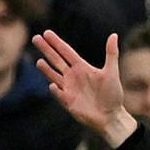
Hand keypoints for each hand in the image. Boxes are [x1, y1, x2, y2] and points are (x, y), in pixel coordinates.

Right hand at [33, 30, 135, 146]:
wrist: (111, 116)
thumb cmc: (112, 95)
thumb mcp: (111, 72)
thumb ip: (111, 53)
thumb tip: (114, 35)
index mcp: (81, 67)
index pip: (66, 52)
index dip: (56, 42)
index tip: (46, 33)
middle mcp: (72, 76)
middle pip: (56, 60)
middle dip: (46, 50)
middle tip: (35, 38)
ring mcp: (69, 89)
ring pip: (54, 76)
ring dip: (46, 69)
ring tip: (39, 61)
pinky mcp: (68, 102)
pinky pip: (60, 94)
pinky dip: (56, 90)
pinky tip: (52, 85)